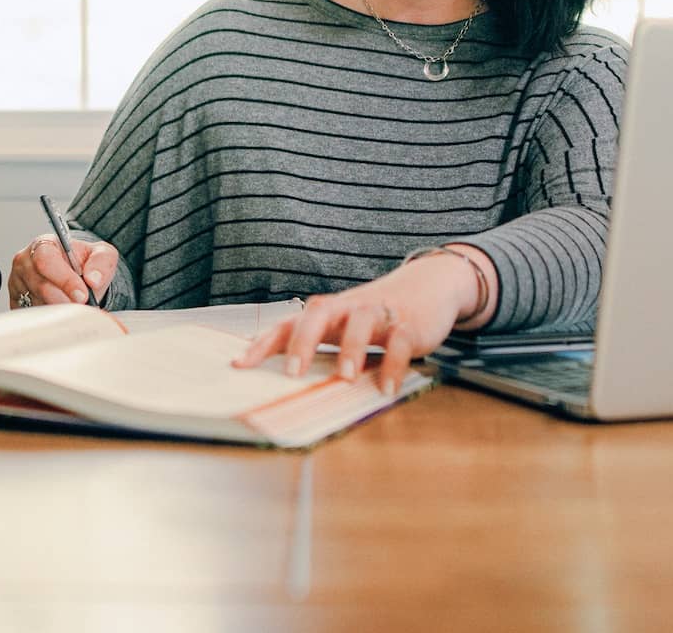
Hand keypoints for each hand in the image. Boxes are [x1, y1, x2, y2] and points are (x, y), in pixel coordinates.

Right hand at [8, 234, 117, 307]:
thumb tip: (93, 279)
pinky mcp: (15, 302)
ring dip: (59, 310)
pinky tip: (61, 313)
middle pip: (41, 286)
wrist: (74, 273)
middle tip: (83, 307)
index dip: (65, 280)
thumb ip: (102, 262)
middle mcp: (25, 262)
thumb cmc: (83, 262)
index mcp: (43, 245)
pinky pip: (32, 316)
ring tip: (74, 307)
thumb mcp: (101, 254)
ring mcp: (17, 283)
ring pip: (37, 304)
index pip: (47, 261)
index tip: (83, 295)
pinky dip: (50, 318)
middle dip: (65, 300)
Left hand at [233, 251, 483, 392]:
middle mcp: (350, 308)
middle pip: (320, 312)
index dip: (264, 343)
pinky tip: (386, 388)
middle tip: (292, 372)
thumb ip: (323, 345)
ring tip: (345, 377)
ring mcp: (380, 313)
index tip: (241, 365)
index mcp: (330, 312)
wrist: (431, 284)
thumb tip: (285, 379)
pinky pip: (400, 341)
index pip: (291, 322)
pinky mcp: (411, 324)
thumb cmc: (377, 312)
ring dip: (352, 348)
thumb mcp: (346, 325)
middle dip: (303, 341)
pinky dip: (393, 365)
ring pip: (361, 321)